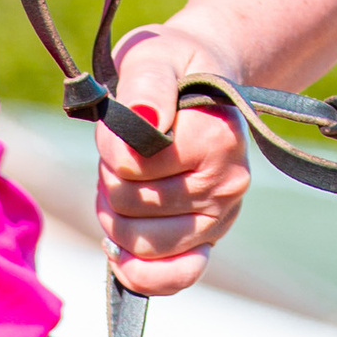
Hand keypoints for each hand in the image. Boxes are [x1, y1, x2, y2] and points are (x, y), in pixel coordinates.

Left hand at [92, 24, 251, 296]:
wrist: (203, 83)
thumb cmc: (171, 68)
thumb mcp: (153, 57)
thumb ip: (146, 83)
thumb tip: (143, 119)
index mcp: (216, 139)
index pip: (129, 166)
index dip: (109, 145)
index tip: (123, 120)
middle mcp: (227, 184)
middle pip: (129, 208)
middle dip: (110, 182)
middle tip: (124, 155)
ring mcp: (220, 219)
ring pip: (139, 244)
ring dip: (116, 217)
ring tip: (128, 183)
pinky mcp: (208, 243)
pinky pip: (174, 279)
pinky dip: (139, 273)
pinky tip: (121, 252)